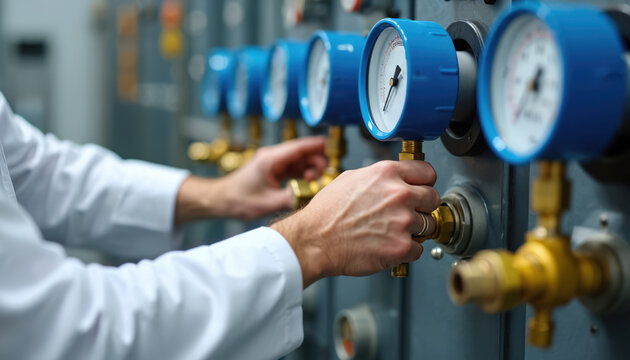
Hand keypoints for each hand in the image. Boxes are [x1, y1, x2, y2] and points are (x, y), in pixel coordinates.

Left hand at [175, 136, 327, 223]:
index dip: (315, 146)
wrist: (222, 200)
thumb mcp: (269, 202)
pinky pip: (292, 168)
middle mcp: (272, 157)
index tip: (329, 145)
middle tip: (323, 173)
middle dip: (315, 160)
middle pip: (301, 153)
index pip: (298, 147)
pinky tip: (307, 182)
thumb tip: (311, 196)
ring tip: (315, 180)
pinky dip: (301, 173)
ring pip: (298, 161)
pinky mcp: (272, 171)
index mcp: (270, 159)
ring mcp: (272, 163)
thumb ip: (292, 197)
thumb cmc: (239, 199)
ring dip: (309, 168)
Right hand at [271, 160, 439, 287]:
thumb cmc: (327, 212)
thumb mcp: (351, 178)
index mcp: (387, 173)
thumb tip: (394, 179)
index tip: (421, 189)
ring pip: (429, 225)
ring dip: (416, 230)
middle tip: (408, 213)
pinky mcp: (401, 247)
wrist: (315, 240)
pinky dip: (407, 250)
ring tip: (393, 231)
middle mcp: (399, 194)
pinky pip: (418, 249)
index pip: (428, 172)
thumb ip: (379, 177)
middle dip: (423, 206)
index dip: (424, 183)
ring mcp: (402, 221)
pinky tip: (389, 245)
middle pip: (433, 198)